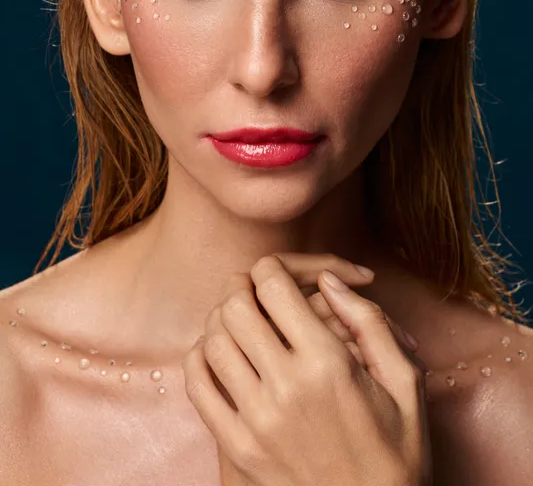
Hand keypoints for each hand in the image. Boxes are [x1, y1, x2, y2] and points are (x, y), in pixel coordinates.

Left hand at [183, 253, 432, 485]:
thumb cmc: (397, 453)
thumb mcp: (406, 383)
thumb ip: (370, 321)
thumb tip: (329, 280)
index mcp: (328, 364)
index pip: (273, 284)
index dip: (278, 266)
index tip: (290, 276)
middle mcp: (285, 388)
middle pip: (235, 303)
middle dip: (246, 284)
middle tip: (263, 288)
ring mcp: (254, 421)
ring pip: (212, 338)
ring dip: (225, 318)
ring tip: (248, 320)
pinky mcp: (236, 448)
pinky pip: (196, 385)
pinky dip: (201, 357)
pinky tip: (224, 353)